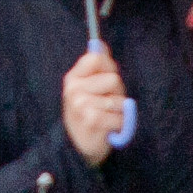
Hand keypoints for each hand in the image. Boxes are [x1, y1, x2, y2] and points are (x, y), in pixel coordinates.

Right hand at [57, 46, 131, 160]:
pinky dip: (120, 125)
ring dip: (119, 112)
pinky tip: (108, 129)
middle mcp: (74, 90)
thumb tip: (99, 45)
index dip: (108, 68)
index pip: (96, 59)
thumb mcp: (86, 89)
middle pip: (113, 79)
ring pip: (119, 100)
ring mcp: (82, 105)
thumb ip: (94, 67)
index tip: (106, 82)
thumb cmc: (87, 115)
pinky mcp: (93, 120)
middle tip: (106, 106)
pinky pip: (120, 117)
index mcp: (72, 78)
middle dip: (117, 93)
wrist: (76, 148)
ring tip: (106, 118)